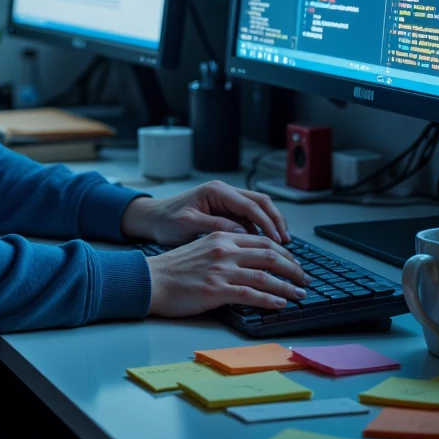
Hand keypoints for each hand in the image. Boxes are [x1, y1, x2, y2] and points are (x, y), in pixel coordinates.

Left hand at [120, 180, 289, 246]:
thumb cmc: (165, 220)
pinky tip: (263, 247)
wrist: (152, 219)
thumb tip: (241, 232)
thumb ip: (215, 226)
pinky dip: (258, 231)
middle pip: (261, 203)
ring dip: (270, 226)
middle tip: (287, 243)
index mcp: (216, 191)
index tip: (278, 240)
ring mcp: (225, 201)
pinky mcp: (224, 211)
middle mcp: (224, 192)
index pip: (251, 204)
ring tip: (280, 247)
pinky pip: (248, 219)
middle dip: (276, 222)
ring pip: (257, 210)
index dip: (268, 223)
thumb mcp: (188, 224)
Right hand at [145, 232, 308, 318]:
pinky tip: (280, 304)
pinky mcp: (216, 290)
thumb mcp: (201, 249)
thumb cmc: (172, 270)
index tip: (293, 263)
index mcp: (221, 237)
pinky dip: (270, 299)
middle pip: (269, 255)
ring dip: (287, 286)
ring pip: (265, 275)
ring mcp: (221, 269)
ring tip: (300, 294)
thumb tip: (248, 264)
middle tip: (304, 278)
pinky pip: (251, 294)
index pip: (261, 241)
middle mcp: (224, 249)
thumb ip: (224, 252)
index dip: (283, 253)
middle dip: (292, 268)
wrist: (150, 281)